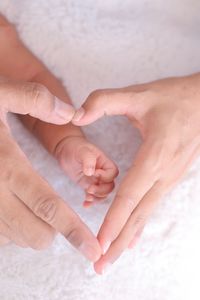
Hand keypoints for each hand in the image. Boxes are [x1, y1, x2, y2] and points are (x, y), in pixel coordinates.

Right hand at [0, 77, 101, 261]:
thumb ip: (36, 100)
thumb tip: (71, 113)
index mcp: (7, 164)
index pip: (48, 205)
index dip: (74, 230)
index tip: (92, 249)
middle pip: (33, 232)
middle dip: (54, 231)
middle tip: (60, 218)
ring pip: (12, 237)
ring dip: (31, 230)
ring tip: (37, 211)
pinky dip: (10, 229)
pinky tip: (14, 208)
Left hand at [55, 136, 117, 205]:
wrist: (65, 149)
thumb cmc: (76, 147)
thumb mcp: (83, 151)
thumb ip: (88, 160)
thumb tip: (91, 173)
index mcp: (105, 163)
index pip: (113, 173)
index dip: (105, 176)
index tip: (94, 173)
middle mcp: (103, 173)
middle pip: (110, 186)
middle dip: (101, 190)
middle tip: (89, 189)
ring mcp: (96, 180)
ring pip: (103, 193)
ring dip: (97, 198)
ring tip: (87, 197)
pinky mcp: (88, 185)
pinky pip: (93, 196)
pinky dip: (90, 202)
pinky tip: (85, 204)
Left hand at [72, 73, 199, 272]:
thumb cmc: (172, 98)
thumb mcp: (138, 94)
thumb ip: (104, 101)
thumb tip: (77, 114)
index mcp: (155, 155)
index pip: (131, 195)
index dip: (114, 220)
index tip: (101, 243)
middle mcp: (164, 173)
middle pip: (138, 214)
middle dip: (118, 242)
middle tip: (100, 266)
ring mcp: (170, 178)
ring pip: (146, 214)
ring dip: (128, 237)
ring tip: (111, 258)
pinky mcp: (171, 177)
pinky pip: (152, 206)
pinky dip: (139, 224)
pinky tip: (132, 237)